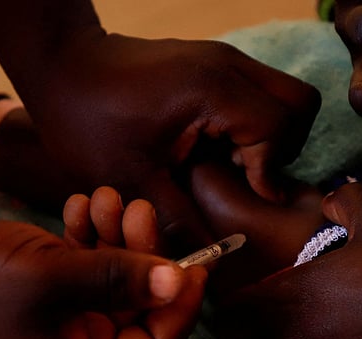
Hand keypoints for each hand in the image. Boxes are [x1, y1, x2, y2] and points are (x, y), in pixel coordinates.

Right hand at [0, 211, 206, 338]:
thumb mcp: (53, 277)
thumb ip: (119, 277)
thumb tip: (178, 280)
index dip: (181, 306)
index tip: (197, 261)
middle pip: (138, 307)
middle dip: (141, 254)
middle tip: (136, 206)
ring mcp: (63, 324)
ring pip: (115, 280)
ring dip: (115, 236)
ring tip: (105, 196)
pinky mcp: (50, 295)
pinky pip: (88, 268)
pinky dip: (89, 236)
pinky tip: (79, 204)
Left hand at [5, 32, 320, 250]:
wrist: (61, 66)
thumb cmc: (87, 119)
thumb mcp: (130, 180)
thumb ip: (179, 220)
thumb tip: (214, 259)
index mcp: (212, 90)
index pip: (280, 129)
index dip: (268, 171)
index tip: (244, 194)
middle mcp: (227, 65)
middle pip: (299, 104)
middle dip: (283, 148)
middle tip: (244, 175)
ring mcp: (224, 57)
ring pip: (286, 94)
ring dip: (271, 135)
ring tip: (230, 162)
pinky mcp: (215, 61)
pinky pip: (260, 90)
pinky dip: (254, 121)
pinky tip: (216, 145)